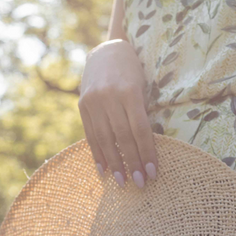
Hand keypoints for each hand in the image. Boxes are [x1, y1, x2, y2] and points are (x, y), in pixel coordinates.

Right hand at [79, 39, 157, 187]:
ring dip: (114, 163)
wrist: (106, 51)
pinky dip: (97, 154)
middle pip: (122, 137)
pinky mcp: (82, 105)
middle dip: (131, 163)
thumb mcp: (142, 87)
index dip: (146, 153)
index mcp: (129, 91)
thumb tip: (146, 149)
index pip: (139, 129)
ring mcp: (93, 101)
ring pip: (104, 138)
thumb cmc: (132, 72)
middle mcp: (109, 97)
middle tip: (139, 184)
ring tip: (122, 182)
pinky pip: (90, 134)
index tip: (152, 173)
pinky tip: (103, 170)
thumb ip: (141, 113)